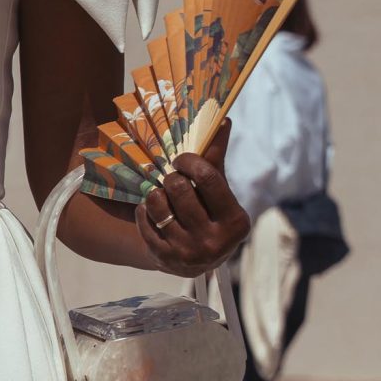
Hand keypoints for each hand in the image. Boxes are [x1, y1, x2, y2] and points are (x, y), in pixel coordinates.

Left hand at [135, 123, 248, 277]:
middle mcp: (215, 241)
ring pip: (159, 205)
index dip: (189, 161)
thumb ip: (217, 159)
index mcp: (235, 221)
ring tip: (159, 193)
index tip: (179, 159)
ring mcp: (189, 253)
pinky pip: (145, 222)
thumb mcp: (219, 191)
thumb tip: (222, 120)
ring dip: (155, 193)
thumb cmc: (210, 214)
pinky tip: (149, 208)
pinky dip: (144, 210)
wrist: (195, 261)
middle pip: (180, 189)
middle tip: (169, 177)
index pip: (208, 177)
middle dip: (171, 178)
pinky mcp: (165, 260)